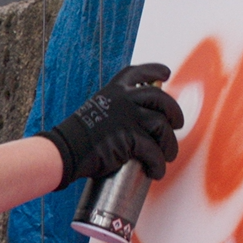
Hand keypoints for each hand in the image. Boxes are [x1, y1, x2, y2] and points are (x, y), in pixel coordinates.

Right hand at [37, 64, 183, 188]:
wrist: (66, 150)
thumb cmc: (79, 137)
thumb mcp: (98, 111)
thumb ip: (116, 110)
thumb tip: (137, 121)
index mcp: (114, 90)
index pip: (138, 73)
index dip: (154, 71)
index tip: (165, 73)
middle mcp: (123, 99)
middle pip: (160, 98)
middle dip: (174, 112)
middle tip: (177, 124)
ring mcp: (127, 117)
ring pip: (162, 125)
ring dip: (169, 143)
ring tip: (167, 155)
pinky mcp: (129, 138)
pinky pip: (153, 151)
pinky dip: (158, 164)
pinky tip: (156, 171)